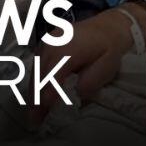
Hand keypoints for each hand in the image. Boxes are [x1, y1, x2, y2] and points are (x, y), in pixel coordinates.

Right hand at [29, 5, 145, 125]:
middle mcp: (52, 43)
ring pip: (35, 69)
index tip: (40, 119)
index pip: (50, 80)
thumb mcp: (107, 68)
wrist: (111, 25)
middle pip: (39, 76)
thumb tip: (74, 95)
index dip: (44, 101)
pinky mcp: (48, 40)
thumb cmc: (110, 48)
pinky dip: (38, 78)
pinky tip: (39, 92)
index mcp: (66, 51)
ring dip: (34, 90)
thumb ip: (89, 83)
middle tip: (34, 121)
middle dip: (35, 100)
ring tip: (35, 111)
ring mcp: (48, 40)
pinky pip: (38, 62)